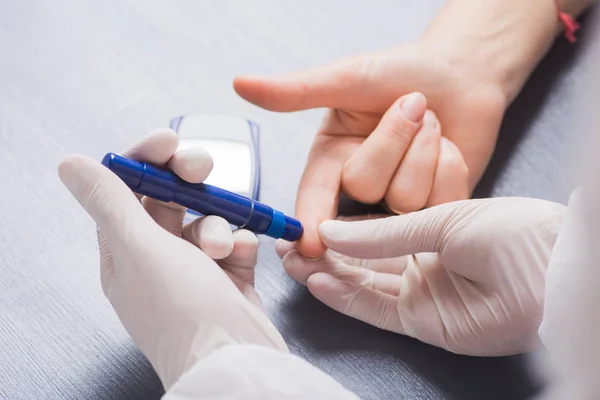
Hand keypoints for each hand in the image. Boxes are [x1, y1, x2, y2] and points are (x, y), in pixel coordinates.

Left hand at [59, 129, 286, 389]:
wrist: (237, 359)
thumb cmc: (183, 311)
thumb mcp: (141, 248)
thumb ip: (110, 200)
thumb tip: (72, 164)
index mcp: (123, 253)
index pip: (127, 191)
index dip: (146, 161)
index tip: (168, 141)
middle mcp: (156, 259)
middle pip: (170, 199)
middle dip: (188, 180)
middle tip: (201, 166)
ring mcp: (194, 269)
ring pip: (206, 219)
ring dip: (217, 224)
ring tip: (221, 247)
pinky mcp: (228, 277)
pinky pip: (234, 242)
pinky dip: (239, 242)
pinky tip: (240, 255)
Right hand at [234, 44, 503, 257]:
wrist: (461, 72)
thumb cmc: (402, 70)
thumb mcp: (349, 78)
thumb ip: (298, 91)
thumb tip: (241, 83)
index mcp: (332, 160)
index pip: (314, 197)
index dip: (312, 222)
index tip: (309, 246)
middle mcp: (361, 187)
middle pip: (365, 191)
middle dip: (391, 143)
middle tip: (411, 105)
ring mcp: (399, 203)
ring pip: (406, 200)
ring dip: (424, 150)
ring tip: (430, 122)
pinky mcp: (435, 210)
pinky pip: (441, 204)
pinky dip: (448, 167)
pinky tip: (448, 147)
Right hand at [276, 198, 565, 355]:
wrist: (551, 271)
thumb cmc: (510, 231)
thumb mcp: (442, 219)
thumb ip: (384, 232)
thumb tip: (332, 230)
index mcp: (428, 230)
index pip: (370, 231)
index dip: (337, 229)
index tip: (305, 222)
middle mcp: (421, 262)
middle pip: (360, 260)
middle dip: (322, 254)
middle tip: (288, 246)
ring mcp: (421, 293)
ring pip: (362, 285)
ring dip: (327, 276)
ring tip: (293, 264)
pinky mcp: (423, 323)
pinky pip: (376, 310)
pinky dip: (347, 298)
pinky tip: (321, 284)